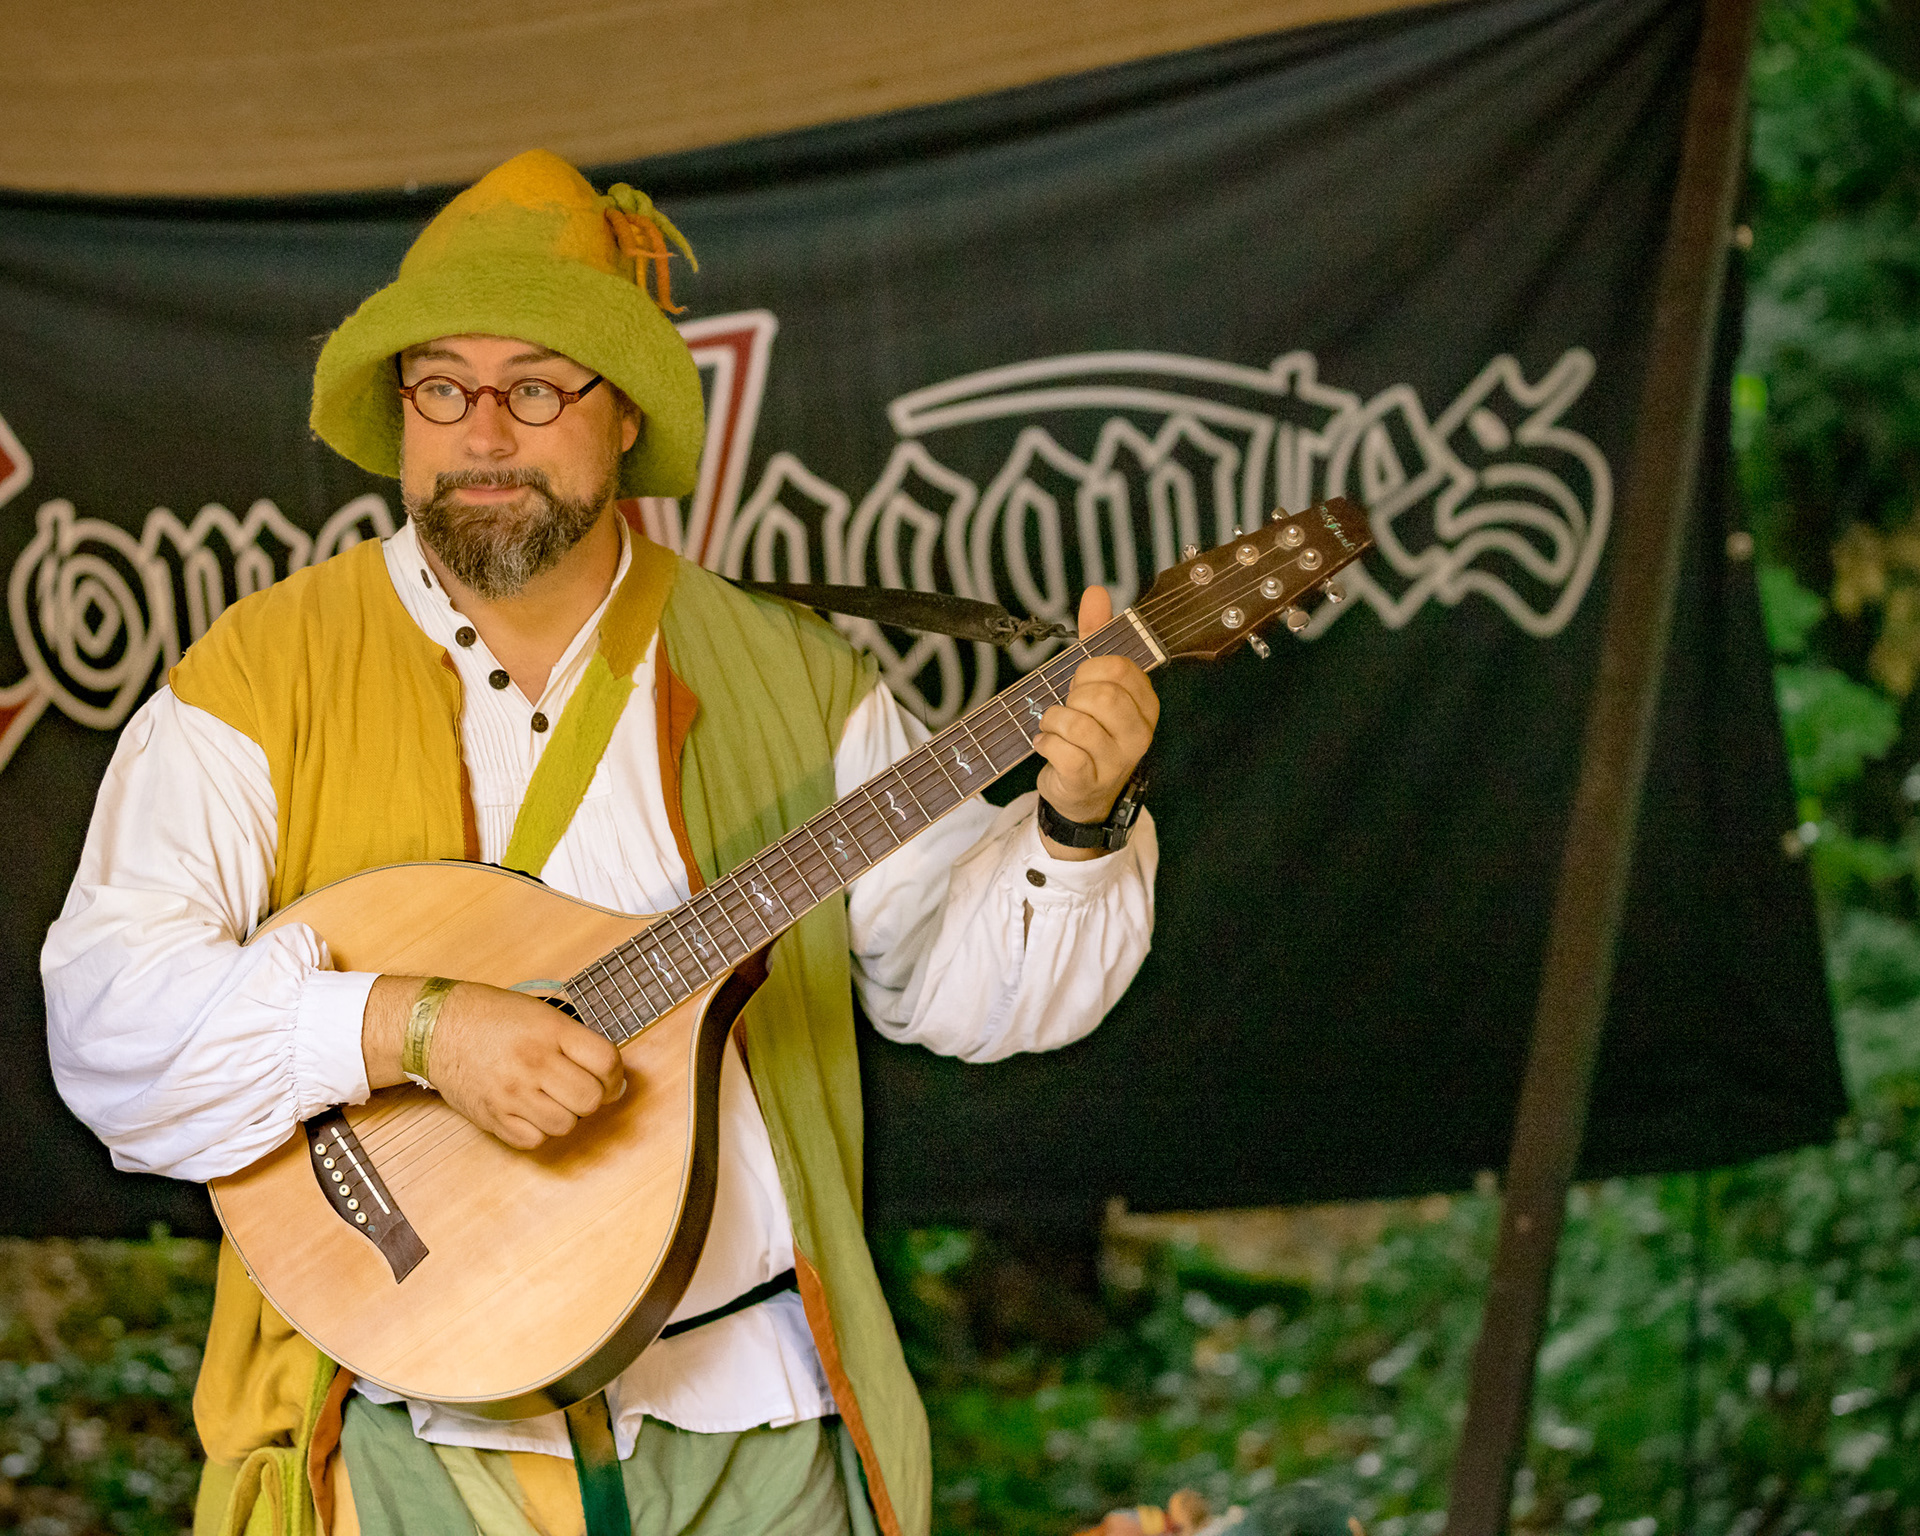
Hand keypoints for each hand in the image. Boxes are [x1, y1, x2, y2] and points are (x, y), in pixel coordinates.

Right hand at [362, 976, 624, 1149]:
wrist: (436, 1029)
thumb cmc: (491, 1017)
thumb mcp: (541, 1012)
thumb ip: (575, 1040)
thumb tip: (611, 1077)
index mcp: (550, 1031)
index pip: (606, 1061)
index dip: (614, 1074)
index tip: (608, 1077)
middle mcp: (533, 1063)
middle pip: (590, 1099)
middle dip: (593, 1097)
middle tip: (582, 1090)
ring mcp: (512, 1093)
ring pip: (565, 1124)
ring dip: (567, 1115)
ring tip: (554, 1100)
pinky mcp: (493, 1117)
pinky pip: (534, 1141)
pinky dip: (539, 1131)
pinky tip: (532, 1112)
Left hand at [1032, 586, 1159, 859]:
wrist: (1083, 796)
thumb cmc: (1090, 733)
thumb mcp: (1094, 683)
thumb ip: (1096, 638)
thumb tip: (1096, 592)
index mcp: (1145, 704)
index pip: (1121, 668)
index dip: (1090, 669)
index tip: (1081, 683)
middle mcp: (1139, 733)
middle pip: (1101, 695)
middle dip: (1072, 696)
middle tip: (1068, 708)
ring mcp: (1117, 761)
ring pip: (1079, 723)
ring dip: (1053, 721)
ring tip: (1054, 728)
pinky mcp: (1089, 781)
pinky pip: (1063, 751)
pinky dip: (1045, 743)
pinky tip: (1046, 745)